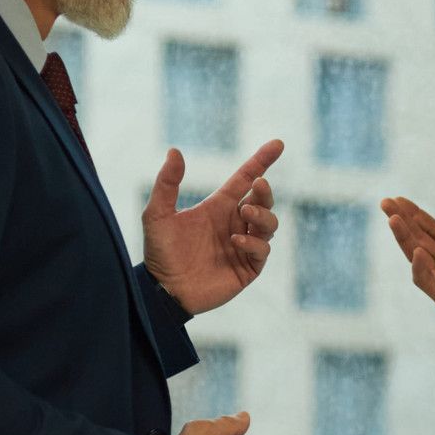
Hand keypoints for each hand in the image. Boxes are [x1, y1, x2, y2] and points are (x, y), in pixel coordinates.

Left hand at [143, 139, 282, 316]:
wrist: (164, 290)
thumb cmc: (159, 252)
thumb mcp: (157, 214)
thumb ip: (167, 183)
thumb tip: (175, 151)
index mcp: (218, 208)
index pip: (245, 179)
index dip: (262, 161)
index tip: (278, 144)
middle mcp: (234, 224)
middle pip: (263, 200)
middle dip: (264, 192)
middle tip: (257, 187)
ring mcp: (243, 245)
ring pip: (270, 224)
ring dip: (262, 214)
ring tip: (245, 213)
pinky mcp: (248, 267)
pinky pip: (262, 250)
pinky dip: (253, 242)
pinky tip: (235, 241)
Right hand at [379, 196, 434, 344]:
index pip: (433, 228)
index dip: (417, 214)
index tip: (400, 199)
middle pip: (419, 237)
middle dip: (402, 220)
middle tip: (386, 202)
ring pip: (416, 255)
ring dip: (404, 238)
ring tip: (393, 220)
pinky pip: (426, 281)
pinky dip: (420, 268)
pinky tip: (417, 253)